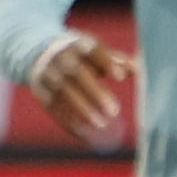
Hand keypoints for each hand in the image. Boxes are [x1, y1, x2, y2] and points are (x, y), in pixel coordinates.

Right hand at [21, 32, 136, 146]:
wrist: (38, 52)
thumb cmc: (79, 53)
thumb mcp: (95, 51)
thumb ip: (116, 60)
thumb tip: (137, 69)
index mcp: (79, 44)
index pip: (94, 51)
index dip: (106, 63)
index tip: (121, 77)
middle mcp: (61, 57)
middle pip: (78, 74)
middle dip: (95, 92)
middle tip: (114, 111)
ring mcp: (48, 73)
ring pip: (64, 92)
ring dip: (83, 109)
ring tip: (102, 125)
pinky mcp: (40, 89)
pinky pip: (53, 106)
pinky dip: (68, 120)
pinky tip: (84, 132)